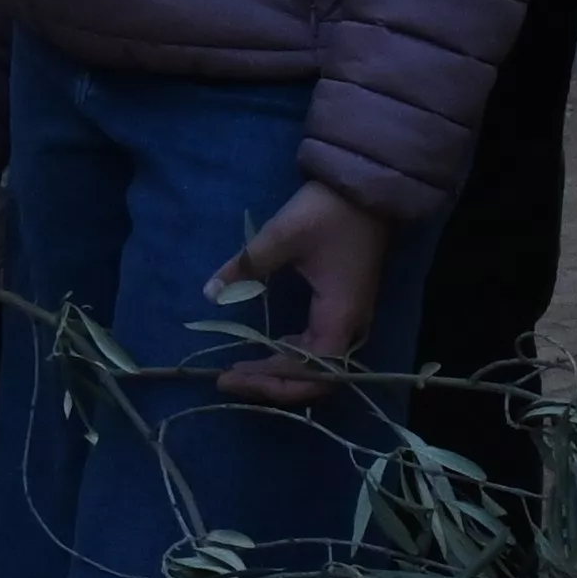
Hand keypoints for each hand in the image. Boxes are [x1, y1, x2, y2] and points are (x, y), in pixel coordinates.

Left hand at [207, 179, 396, 406]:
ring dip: (282, 374)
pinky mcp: (345, 310)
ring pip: (319, 368)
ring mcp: (351, 320)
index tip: (230, 376)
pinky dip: (293, 358)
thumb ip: (246, 267)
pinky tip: (268, 350)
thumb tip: (210, 293)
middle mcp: (351, 328)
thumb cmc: (328, 213)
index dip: (269, 380)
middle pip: (315, 379)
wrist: (366, 192)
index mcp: (339, 317)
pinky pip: (321, 350)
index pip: (307, 372)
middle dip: (272, 385)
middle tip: (229, 380)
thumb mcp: (281, 237)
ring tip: (242, 372)